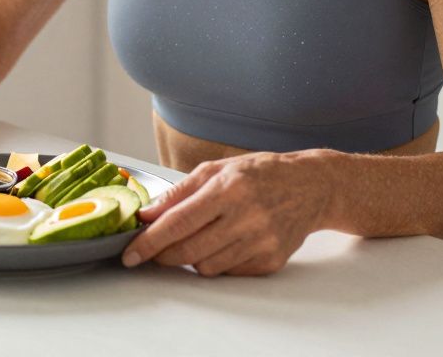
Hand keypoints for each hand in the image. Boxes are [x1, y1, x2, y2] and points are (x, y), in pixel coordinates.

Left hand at [121, 152, 331, 275]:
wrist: (312, 186)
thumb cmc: (260, 173)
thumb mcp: (216, 170)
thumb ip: (178, 193)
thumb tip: (146, 215)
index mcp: (229, 189)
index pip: (178, 223)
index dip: (149, 242)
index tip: (130, 253)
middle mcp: (247, 217)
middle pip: (188, 251)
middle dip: (163, 254)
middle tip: (154, 249)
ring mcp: (261, 242)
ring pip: (206, 267)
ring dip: (190, 258)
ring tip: (198, 237)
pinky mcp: (271, 261)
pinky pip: (228, 272)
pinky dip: (216, 262)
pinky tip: (223, 243)